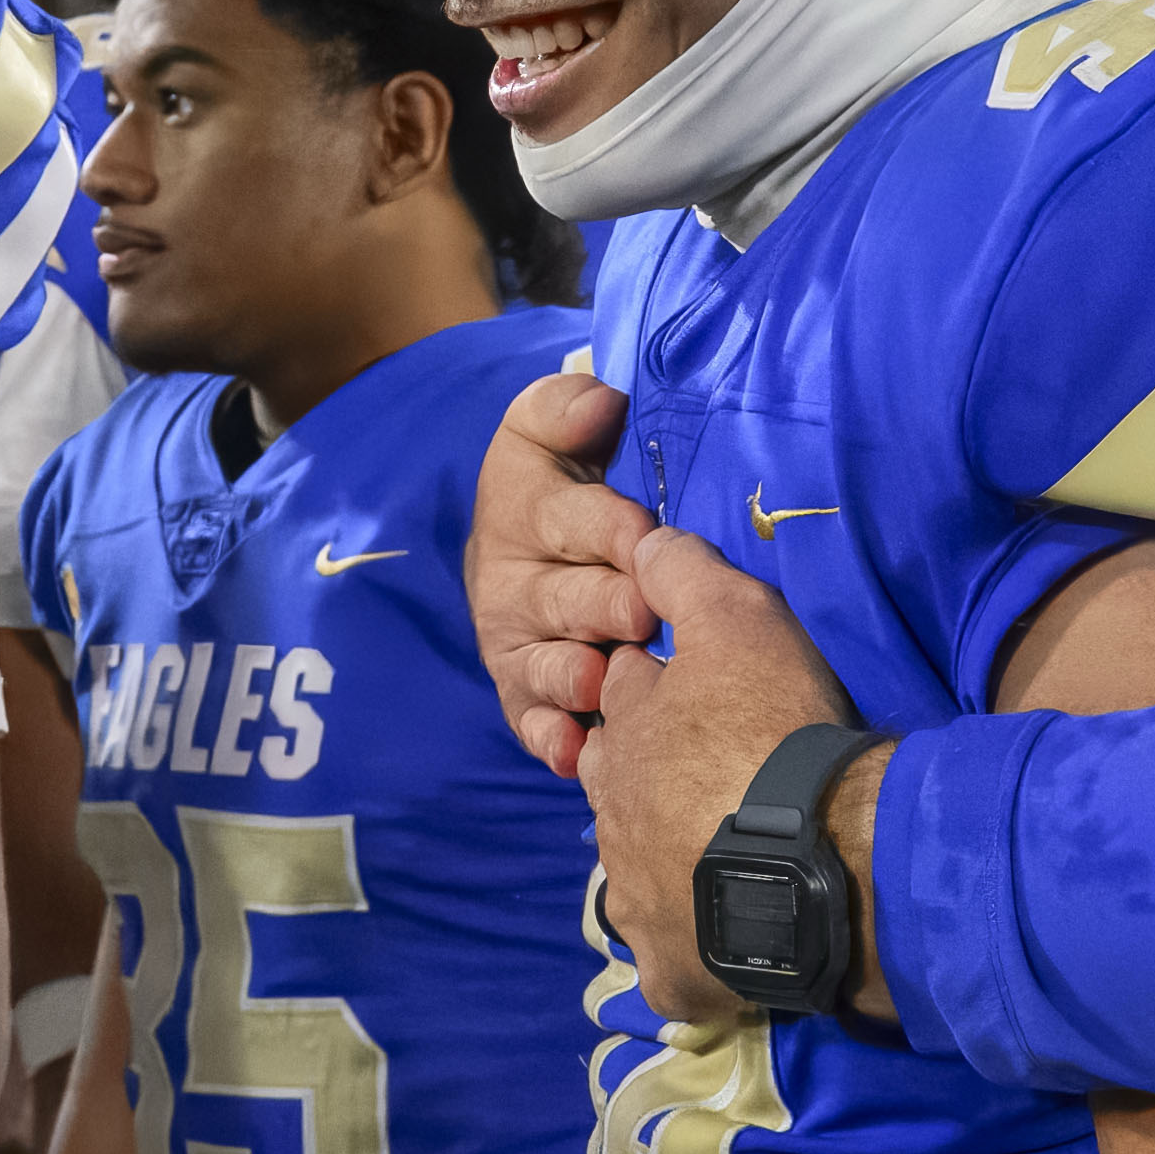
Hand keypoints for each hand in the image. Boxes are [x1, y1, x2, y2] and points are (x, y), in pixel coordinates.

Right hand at [464, 368, 652, 776]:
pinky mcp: (523, 698)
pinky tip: (574, 752)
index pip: (566, 517)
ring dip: (577, 676)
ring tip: (604, 683)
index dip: (608, 527)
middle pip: (565, 600)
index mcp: (519, 510)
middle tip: (643, 615)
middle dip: (606, 605)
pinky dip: (553, 739)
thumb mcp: (553, 428)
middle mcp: (510, 584)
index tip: (644, 535)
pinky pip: (533, 724)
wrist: (537, 548)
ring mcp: (517, 647)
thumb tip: (600, 401)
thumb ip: (567, 408)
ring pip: (549, 666)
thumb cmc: (564, 484)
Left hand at [585, 526, 863, 1025]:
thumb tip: (642, 540)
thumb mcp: (738, 622)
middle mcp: (612, 817)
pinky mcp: (670, 965)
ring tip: (734, 859)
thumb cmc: (774, 731)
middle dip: (656, 783)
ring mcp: (635, 898)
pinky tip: (734, 935)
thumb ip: (684, 575)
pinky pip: (672, 958)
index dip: (663, 694)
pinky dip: (694, 947)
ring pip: (643, 872)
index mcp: (622, 736)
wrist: (822, 855)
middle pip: (624, 790)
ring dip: (675, 862)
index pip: (625, 703)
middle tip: (721, 783)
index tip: (707, 701)